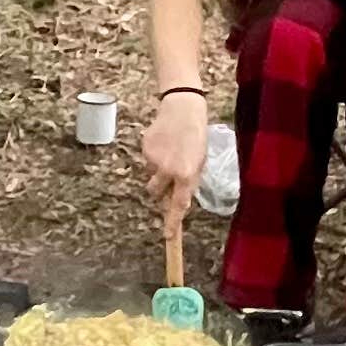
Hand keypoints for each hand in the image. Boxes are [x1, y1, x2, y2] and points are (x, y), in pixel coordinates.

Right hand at [143, 91, 208, 213]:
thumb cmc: (197, 135)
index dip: (172, 222)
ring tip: (169, 151)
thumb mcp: (201, 161)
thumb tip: (180, 197)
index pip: (178, 205)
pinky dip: (154, 155)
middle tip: (169, 173)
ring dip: (157, 170)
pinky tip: (163, 141)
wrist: (183, 108)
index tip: (168, 236)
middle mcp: (169, 171)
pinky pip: (147, 160)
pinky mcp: (145, 149)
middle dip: (160, 187)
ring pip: (151, 175)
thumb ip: (190, 181)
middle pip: (156, 192)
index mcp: (187, 175)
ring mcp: (154, 160)